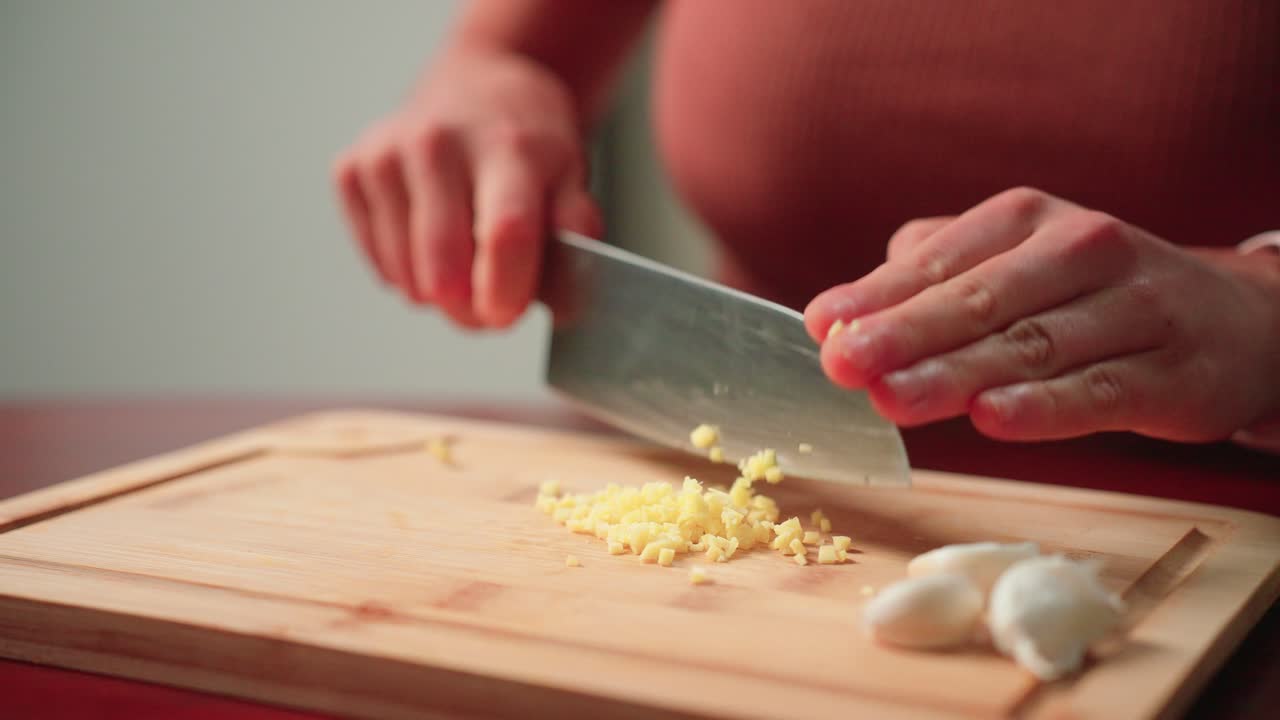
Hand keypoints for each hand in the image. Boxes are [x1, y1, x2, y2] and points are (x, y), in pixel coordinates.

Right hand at [332, 50, 601, 328]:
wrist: (475, 85)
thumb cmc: (526, 141)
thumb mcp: (571, 175)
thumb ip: (574, 235)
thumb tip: (567, 303)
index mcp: (506, 147)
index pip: (504, 233)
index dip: (505, 289)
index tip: (506, 315)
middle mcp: (438, 144)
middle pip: (445, 268)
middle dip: (470, 310)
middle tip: (492, 303)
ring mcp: (386, 156)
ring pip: (408, 278)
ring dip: (440, 295)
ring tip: (466, 260)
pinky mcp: (351, 171)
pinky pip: (380, 265)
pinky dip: (408, 271)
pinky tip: (429, 239)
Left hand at [804, 187, 1279, 442]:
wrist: (1232, 319)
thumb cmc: (1090, 295)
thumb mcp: (1014, 264)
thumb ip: (932, 278)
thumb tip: (844, 312)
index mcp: (1029, 220)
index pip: (941, 260)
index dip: (877, 295)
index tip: (823, 327)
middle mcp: (1084, 251)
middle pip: (982, 300)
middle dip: (906, 333)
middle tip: (845, 365)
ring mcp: (1134, 310)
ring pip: (1034, 346)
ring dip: (957, 375)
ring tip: (893, 398)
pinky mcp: (1171, 373)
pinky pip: (1099, 391)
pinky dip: (1045, 407)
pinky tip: (991, 419)